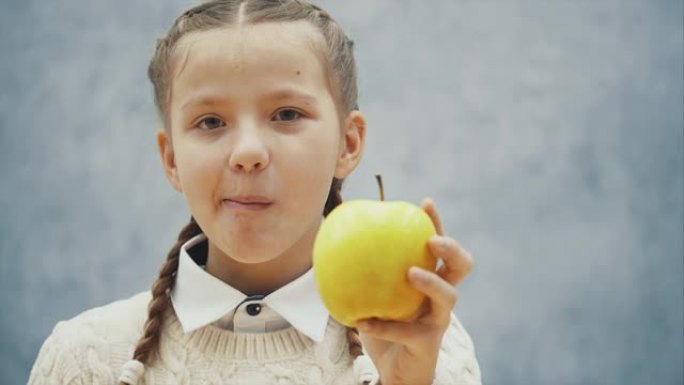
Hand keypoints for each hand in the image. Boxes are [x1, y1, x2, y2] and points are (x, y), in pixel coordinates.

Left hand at [356, 198, 472, 384]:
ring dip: (431, 282)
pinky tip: (361, 322)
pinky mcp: (428, 344)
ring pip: (449, 296)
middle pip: (461, 266)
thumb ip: (362, 272)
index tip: (425, 204)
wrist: (394, 371)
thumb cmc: (385, 327)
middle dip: (451, 248)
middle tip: (431, 240)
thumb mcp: (373, 295)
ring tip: (410, 273)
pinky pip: (407, 332)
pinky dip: (383, 326)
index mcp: (430, 279)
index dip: (436, 224)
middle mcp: (441, 297)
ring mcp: (438, 320)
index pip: (439, 246)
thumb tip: (334, 238)